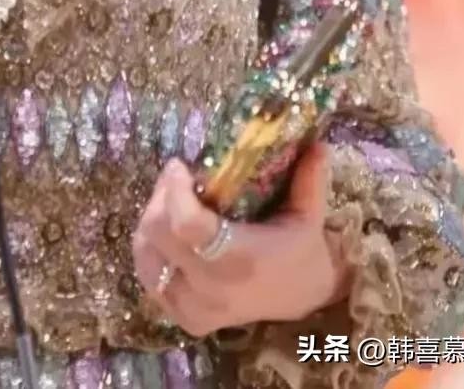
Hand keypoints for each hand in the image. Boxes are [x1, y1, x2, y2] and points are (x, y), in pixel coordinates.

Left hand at [131, 144, 350, 337]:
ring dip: (153, 220)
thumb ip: (309, 179)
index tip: (180, 166)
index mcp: (241, 260)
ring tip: (173, 203)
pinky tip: (170, 234)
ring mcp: (195, 307)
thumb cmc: (301, 252)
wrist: (301, 299)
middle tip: (178, 178)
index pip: (188, 226)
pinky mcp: (186, 318)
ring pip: (146, 253)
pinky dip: (151, 250)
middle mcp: (212, 288)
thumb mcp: (308, 215)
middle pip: (158, 233)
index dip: (174, 190)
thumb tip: (318, 144)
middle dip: (162, 196)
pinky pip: (149, 277)